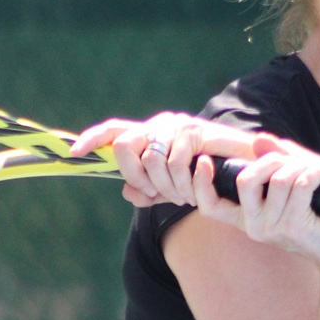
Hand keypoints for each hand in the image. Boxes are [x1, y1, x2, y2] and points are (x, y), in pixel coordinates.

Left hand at [71, 113, 258, 206]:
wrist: (245, 169)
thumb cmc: (208, 178)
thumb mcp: (173, 191)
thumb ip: (149, 192)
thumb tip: (127, 192)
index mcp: (151, 135)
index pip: (115, 131)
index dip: (92, 139)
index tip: (73, 153)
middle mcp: (160, 125)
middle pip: (124, 146)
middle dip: (136, 177)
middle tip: (158, 193)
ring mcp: (177, 126)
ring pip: (150, 160)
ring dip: (166, 187)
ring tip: (185, 194)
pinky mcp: (195, 132)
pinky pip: (174, 162)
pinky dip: (183, 182)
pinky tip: (195, 187)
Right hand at [195, 136, 319, 270]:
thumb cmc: (319, 217)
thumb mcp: (293, 186)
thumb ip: (276, 162)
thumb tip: (257, 140)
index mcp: (246, 219)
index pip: (209, 206)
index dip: (200, 183)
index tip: (204, 160)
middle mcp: (253, 226)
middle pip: (245, 180)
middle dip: (270, 160)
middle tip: (295, 163)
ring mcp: (272, 228)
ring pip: (278, 178)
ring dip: (300, 166)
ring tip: (317, 172)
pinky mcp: (294, 226)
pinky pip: (299, 184)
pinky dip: (314, 172)